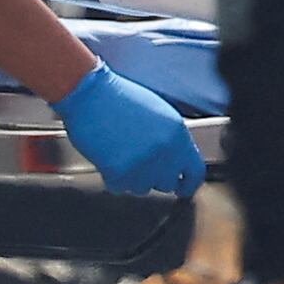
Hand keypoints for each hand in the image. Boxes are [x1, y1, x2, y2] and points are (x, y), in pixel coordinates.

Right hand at [50, 63, 207, 197]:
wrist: (89, 95)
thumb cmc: (119, 99)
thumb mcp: (160, 114)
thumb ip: (172, 139)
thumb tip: (176, 159)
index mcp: (177, 135)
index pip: (195, 171)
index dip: (188, 183)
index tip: (183, 187)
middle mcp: (164, 152)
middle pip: (167, 183)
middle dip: (155, 177)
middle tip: (142, 164)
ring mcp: (142, 165)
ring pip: (143, 188)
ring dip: (133, 177)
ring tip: (122, 154)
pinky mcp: (119, 173)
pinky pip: (120, 188)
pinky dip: (113, 178)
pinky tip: (109, 158)